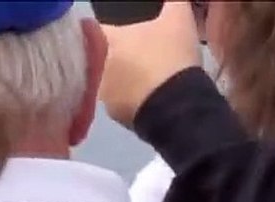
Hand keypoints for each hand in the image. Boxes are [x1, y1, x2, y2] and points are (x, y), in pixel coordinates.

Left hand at [98, 1, 201, 127]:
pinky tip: (152, 100)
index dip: (111, 30)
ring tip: (149, 81)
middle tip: (142, 58)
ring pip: (111, 82)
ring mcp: (104, 93)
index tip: (128, 34)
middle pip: (103, 57)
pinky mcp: (116, 117)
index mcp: (105, 38)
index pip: (95, 28)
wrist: (179, 107)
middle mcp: (97, 65)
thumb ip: (174, 3)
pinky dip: (134, 102)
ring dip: (124, 81)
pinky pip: (122, 105)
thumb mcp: (179, 21)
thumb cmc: (172, 57)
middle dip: (118, 57)